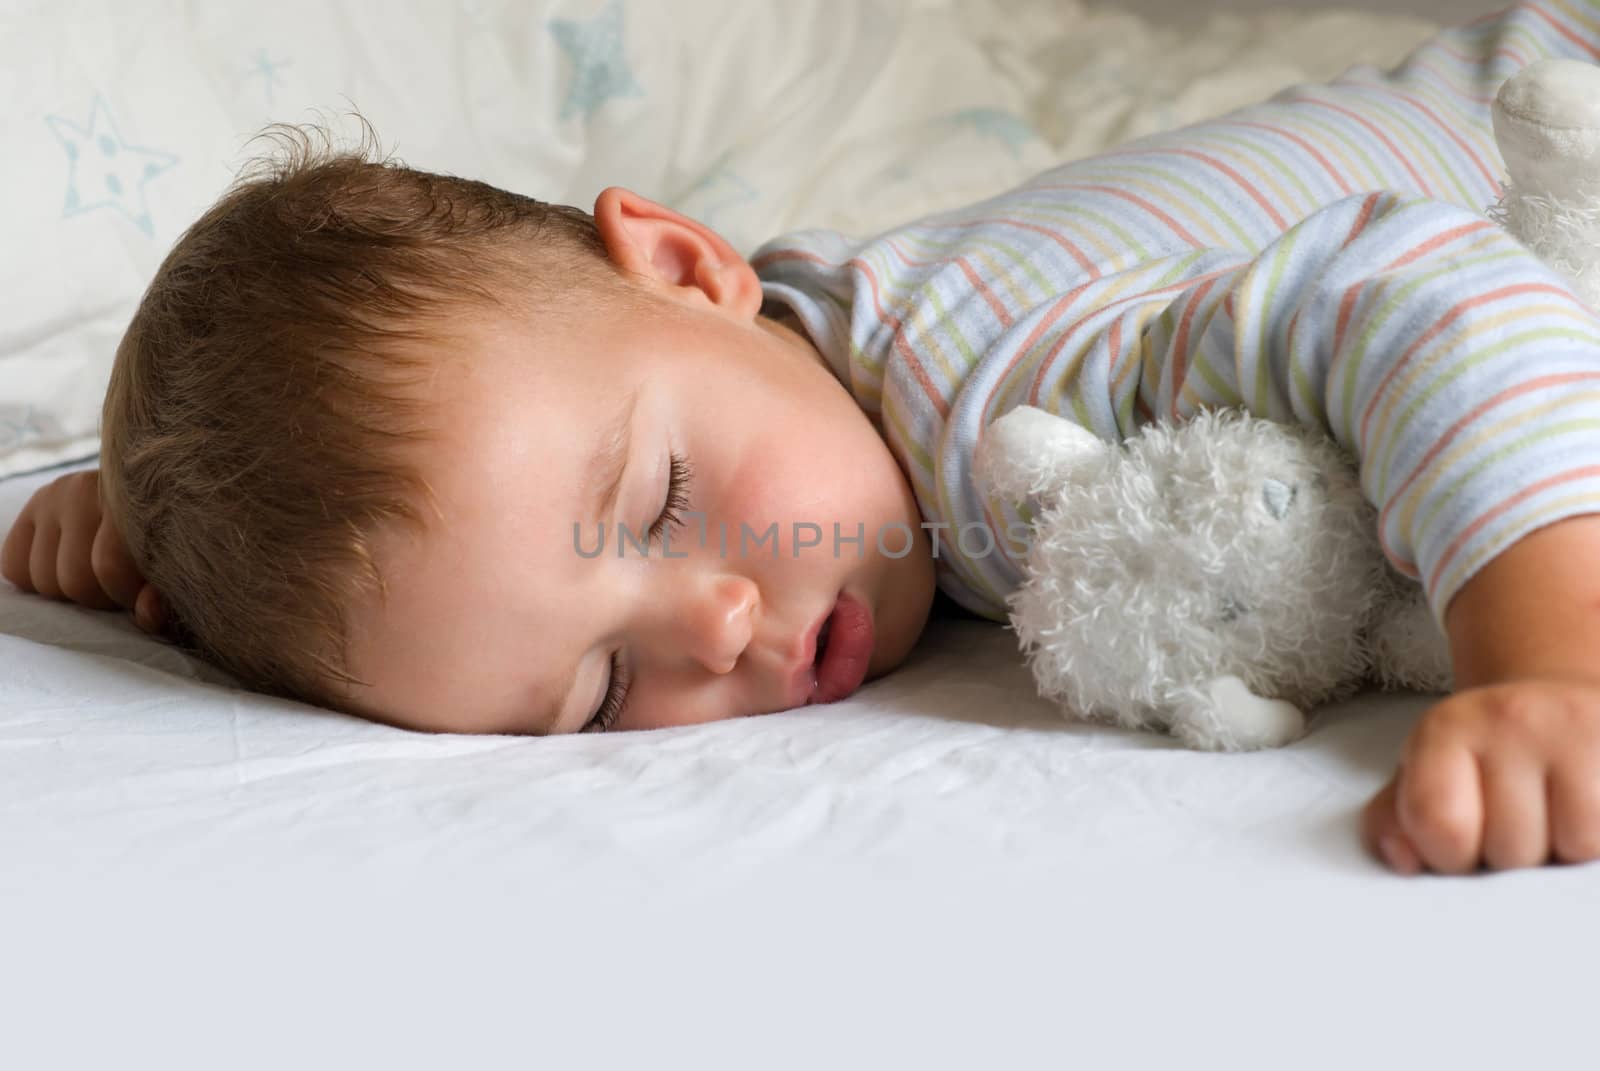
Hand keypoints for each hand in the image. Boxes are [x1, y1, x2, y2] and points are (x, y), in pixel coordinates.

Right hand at [1, 469, 166, 635]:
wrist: (163, 496)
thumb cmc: (173, 543)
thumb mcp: (177, 571)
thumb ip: (168, 597)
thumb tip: (149, 613)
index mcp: (134, 500)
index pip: (110, 567)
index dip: (126, 597)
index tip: (145, 598)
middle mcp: (88, 488)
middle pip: (74, 579)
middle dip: (101, 598)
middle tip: (124, 587)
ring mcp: (57, 493)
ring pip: (43, 578)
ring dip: (72, 592)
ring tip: (101, 577)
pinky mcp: (36, 504)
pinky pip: (15, 565)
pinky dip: (37, 579)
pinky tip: (68, 567)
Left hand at [1362, 680, 1599, 872]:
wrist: (1555, 709)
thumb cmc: (1483, 758)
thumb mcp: (1425, 778)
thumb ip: (1394, 822)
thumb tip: (1402, 860)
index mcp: (1446, 728)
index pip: (1439, 824)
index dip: (1450, 857)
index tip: (1460, 843)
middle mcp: (1511, 717)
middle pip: (1511, 849)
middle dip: (1510, 858)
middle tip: (1516, 823)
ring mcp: (1577, 727)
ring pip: (1575, 848)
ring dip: (1563, 853)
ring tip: (1552, 818)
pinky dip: (1595, 843)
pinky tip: (1583, 814)